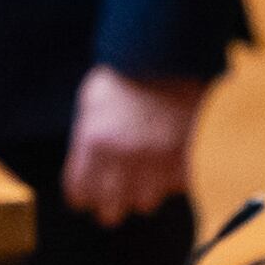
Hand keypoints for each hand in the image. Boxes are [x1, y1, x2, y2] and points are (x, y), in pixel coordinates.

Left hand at [64, 66, 202, 225]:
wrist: (170, 52)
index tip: (87, 194)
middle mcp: (123, 158)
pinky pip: (174, 188)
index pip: (79, 193)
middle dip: (110, 202)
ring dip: (143, 192)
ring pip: (144, 204)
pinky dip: (171, 180)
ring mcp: (157, 161)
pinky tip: (167, 162)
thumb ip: (86, 139)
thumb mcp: (91, 101)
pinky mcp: (185, 159)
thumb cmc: (125, 73)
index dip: (82, 195)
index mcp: (94, 142)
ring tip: (144, 174)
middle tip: (114, 192)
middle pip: (109, 211)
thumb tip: (84, 172)